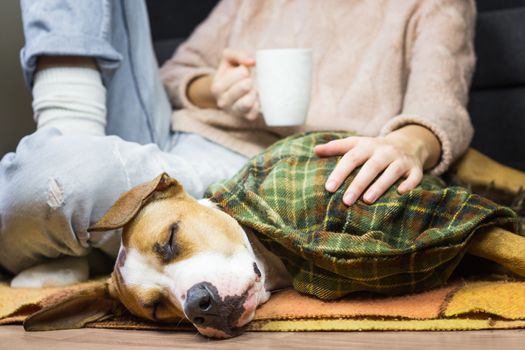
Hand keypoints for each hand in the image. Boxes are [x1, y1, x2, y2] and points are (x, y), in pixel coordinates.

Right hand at [211, 49, 259, 119]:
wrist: (230, 93)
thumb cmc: (231, 74)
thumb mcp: (229, 60)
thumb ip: (238, 55)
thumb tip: (251, 62)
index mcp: (216, 87)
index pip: (241, 73)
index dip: (245, 70)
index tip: (242, 72)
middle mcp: (222, 102)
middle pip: (245, 86)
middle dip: (250, 80)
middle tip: (248, 81)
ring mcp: (234, 111)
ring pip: (247, 103)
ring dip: (254, 93)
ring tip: (252, 89)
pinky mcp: (246, 117)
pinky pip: (254, 113)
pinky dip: (257, 105)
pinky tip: (255, 99)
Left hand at [314, 126, 439, 204]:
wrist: (407, 144)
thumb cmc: (373, 149)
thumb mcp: (356, 144)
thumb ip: (335, 147)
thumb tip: (315, 150)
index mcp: (367, 146)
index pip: (351, 158)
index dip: (340, 172)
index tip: (329, 188)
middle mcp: (385, 151)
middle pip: (371, 166)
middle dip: (358, 183)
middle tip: (346, 201)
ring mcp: (401, 160)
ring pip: (392, 172)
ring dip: (380, 185)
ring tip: (367, 200)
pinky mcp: (416, 168)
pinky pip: (415, 176)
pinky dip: (409, 184)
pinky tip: (400, 194)